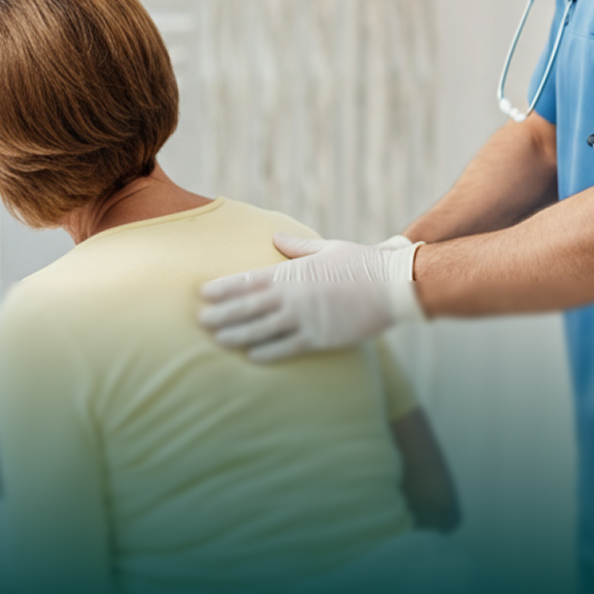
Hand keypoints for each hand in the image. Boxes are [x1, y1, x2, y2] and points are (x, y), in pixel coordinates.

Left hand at [199, 233, 424, 361]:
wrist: (392, 285)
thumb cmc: (361, 264)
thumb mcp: (327, 249)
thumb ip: (297, 248)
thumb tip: (276, 236)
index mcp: (292, 273)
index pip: (248, 281)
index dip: (224, 288)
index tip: (204, 293)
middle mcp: (293, 296)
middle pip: (248, 307)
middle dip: (222, 314)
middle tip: (201, 321)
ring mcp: (305, 318)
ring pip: (262, 330)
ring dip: (237, 335)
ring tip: (218, 340)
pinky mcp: (320, 337)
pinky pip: (287, 348)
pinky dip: (268, 352)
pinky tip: (251, 356)